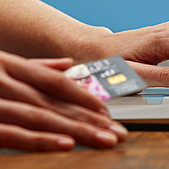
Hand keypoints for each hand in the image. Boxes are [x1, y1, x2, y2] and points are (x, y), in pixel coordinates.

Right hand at [0, 51, 127, 150]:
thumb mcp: (2, 63)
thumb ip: (36, 65)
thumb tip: (67, 64)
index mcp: (12, 66)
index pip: (56, 81)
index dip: (84, 96)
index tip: (108, 112)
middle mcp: (5, 82)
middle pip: (56, 102)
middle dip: (90, 118)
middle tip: (117, 132)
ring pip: (41, 117)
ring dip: (76, 130)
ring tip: (103, 139)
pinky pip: (13, 134)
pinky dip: (42, 140)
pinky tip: (67, 144)